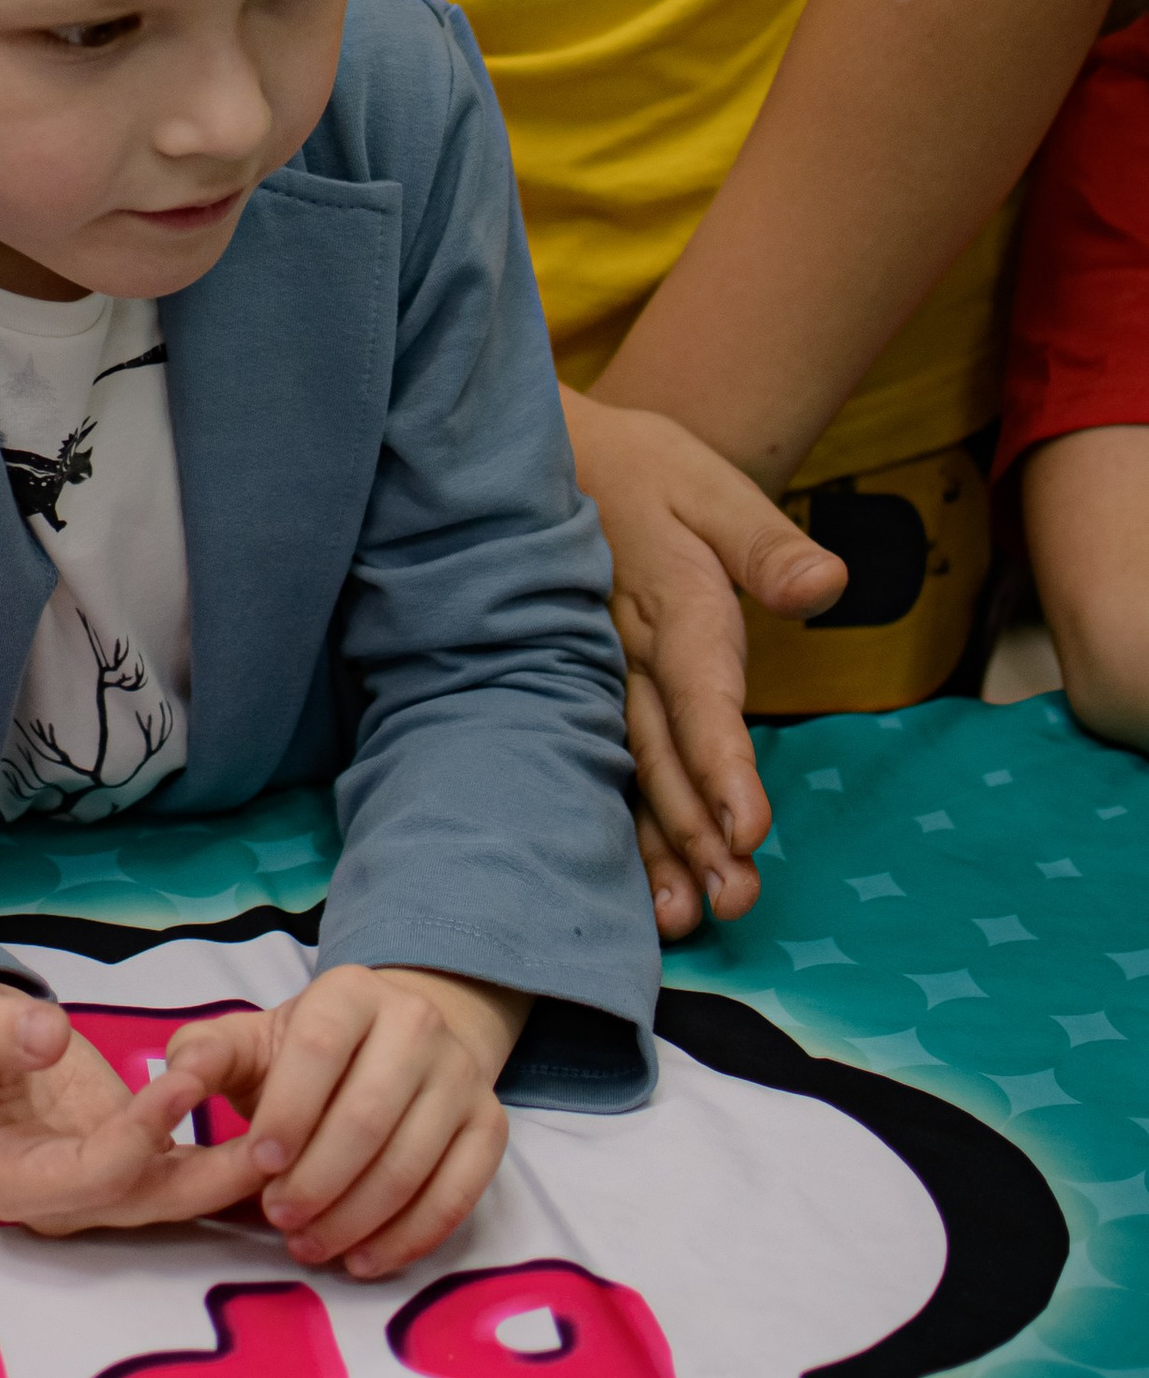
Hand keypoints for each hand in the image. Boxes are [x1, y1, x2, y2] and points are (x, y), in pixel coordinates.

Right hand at [0, 972, 259, 1234]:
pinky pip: (179, 1171)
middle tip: (282, 1141)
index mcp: (9, 1181)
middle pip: (146, 1201)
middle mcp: (57, 1202)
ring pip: (173, 1194)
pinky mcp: (119, 1162)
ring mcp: (91, 1188)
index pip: (91, 1176)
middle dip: (214, 1178)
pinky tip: (282, 1137)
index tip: (186, 1080)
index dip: (141, 1134)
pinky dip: (226, 1160)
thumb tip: (46, 1036)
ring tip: (300, 1141)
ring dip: (233, 1175)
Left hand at [171, 965, 520, 1277]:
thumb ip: (205, 1057)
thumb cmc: (305, 1054)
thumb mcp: (250, 1042)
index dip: (288, 1112)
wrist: (396, 1045)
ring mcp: (462, 1075)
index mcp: (350, 993)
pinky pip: (457, 1195)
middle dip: (317, 1181)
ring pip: (411, 1163)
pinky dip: (408, 1238)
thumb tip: (174, 1082)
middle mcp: (417, 1024)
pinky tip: (363, 1260)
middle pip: (368, 1117)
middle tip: (280, 1221)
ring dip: (355, 1218)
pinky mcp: (490, 1126)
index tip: (259, 1165)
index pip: (320, 1051)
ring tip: (309, 1245)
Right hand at [562, 380, 842, 940]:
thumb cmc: (645, 472)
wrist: (552, 459)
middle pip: (660, 754)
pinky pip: (595, 765)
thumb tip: (826, 585)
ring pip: (623, 772)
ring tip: (682, 919)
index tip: (747, 828)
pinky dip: (615, 827)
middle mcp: (622, 653)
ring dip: (653, 846)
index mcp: (668, 603)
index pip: (700, 692)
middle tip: (729, 903)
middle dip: (692, 833)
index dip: (721, 762)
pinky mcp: (576, 690)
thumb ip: (767, 544)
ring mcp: (591, 678)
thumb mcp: (713, 485)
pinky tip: (633, 891)